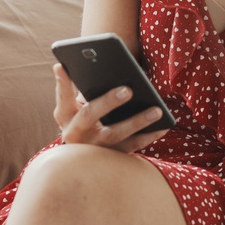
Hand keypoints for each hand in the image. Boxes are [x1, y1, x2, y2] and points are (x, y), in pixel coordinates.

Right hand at [51, 63, 166, 154]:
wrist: (82, 159)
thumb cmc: (81, 119)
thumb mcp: (72, 106)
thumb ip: (75, 88)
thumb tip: (74, 66)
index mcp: (65, 115)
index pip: (62, 96)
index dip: (61, 82)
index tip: (61, 65)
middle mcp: (76, 132)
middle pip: (90, 115)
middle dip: (108, 102)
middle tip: (127, 89)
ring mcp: (94, 147)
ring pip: (116, 134)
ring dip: (137, 121)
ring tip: (156, 110)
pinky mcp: (111, 156)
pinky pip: (132, 146)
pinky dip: (149, 136)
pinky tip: (163, 125)